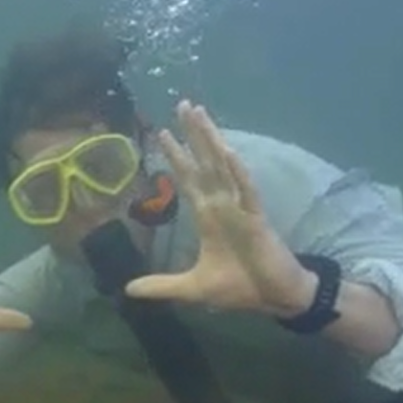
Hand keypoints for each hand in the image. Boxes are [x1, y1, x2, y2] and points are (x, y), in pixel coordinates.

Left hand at [125, 101, 314, 317]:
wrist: (275, 298)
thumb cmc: (239, 288)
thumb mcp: (192, 289)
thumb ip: (161, 286)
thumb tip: (127, 289)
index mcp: (209, 217)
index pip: (189, 180)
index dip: (177, 156)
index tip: (162, 132)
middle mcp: (224, 205)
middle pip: (205, 163)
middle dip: (194, 134)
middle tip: (182, 104)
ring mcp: (241, 209)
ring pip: (224, 167)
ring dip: (212, 140)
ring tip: (201, 114)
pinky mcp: (258, 220)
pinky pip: (247, 191)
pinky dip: (239, 173)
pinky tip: (229, 152)